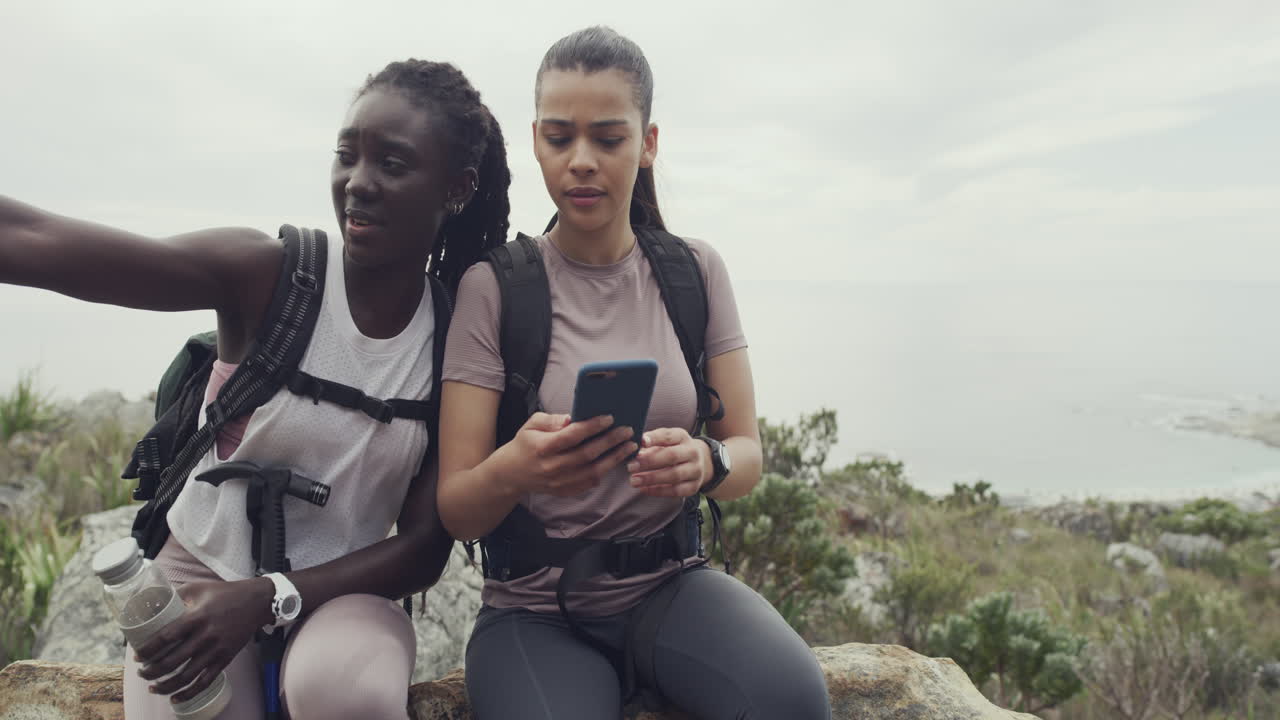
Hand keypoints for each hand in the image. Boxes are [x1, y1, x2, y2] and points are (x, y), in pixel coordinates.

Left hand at [135, 577, 272, 701]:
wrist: (257, 601)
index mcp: (197, 617)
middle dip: (151, 671)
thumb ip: (177, 595)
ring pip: (186, 676)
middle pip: (172, 661)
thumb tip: (154, 602)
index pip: (166, 637)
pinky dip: (188, 693)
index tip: (137, 656)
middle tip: (142, 671)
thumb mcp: (199, 588)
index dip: (148, 649)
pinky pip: (205, 681)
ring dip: (165, 685)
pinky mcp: (225, 659)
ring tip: (152, 686)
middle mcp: (206, 636)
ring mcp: (217, 650)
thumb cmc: (225, 593)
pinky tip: (175, 698)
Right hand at [495, 412, 637, 496]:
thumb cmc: (525, 444)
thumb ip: (552, 419)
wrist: (511, 474)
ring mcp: (559, 482)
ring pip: (593, 471)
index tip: (609, 418)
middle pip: (587, 454)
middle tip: (627, 430)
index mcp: (542, 447)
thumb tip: (573, 418)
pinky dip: (605, 472)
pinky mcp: (564, 492)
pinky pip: (590, 483)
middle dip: (611, 441)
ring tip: (629, 446)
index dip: (592, 426)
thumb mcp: (531, 425)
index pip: (572, 436)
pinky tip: (615, 460)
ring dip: (614, 458)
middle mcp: (552, 467)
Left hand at [627, 428, 711, 497]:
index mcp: (682, 437)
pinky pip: (676, 491)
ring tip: (634, 481)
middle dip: (649, 462)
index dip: (654, 438)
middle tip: (630, 466)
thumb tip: (632, 449)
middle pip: (672, 456)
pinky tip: (644, 489)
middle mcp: (692, 452)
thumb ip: (649, 443)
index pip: (668, 436)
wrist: (697, 463)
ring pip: (674, 475)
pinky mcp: (693, 486)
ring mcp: (695, 470)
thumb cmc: (672, 449)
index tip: (640, 441)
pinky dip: (658, 491)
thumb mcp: (664, 441)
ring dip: (652, 478)